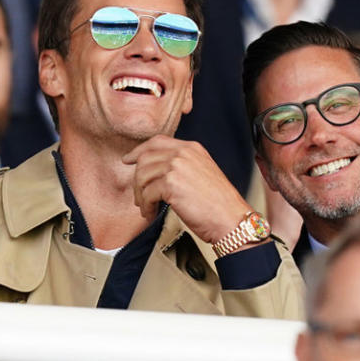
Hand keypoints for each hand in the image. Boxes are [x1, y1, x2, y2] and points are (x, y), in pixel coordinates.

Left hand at [122, 135, 252, 243]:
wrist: (231, 218)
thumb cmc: (219, 203)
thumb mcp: (202, 173)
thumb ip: (182, 166)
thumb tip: (156, 172)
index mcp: (191, 148)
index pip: (157, 141)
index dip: (139, 150)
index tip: (129, 160)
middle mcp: (183, 153)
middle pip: (145, 158)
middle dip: (138, 180)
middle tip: (139, 196)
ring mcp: (176, 166)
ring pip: (142, 176)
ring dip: (140, 196)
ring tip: (147, 208)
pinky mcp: (171, 183)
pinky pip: (147, 193)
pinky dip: (146, 206)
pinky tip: (152, 213)